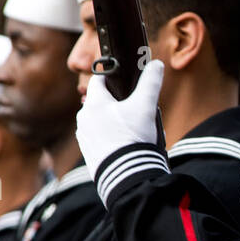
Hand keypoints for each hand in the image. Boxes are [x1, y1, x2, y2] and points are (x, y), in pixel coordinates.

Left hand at [74, 59, 163, 179]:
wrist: (126, 175)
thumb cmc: (133, 137)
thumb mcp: (146, 106)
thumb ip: (151, 82)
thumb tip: (156, 65)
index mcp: (94, 104)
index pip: (99, 81)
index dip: (112, 76)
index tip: (122, 78)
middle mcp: (84, 120)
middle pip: (100, 103)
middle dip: (117, 104)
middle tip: (136, 109)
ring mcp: (85, 139)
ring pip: (100, 123)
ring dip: (114, 123)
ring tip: (134, 131)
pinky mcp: (89, 156)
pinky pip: (100, 141)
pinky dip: (112, 140)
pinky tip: (127, 147)